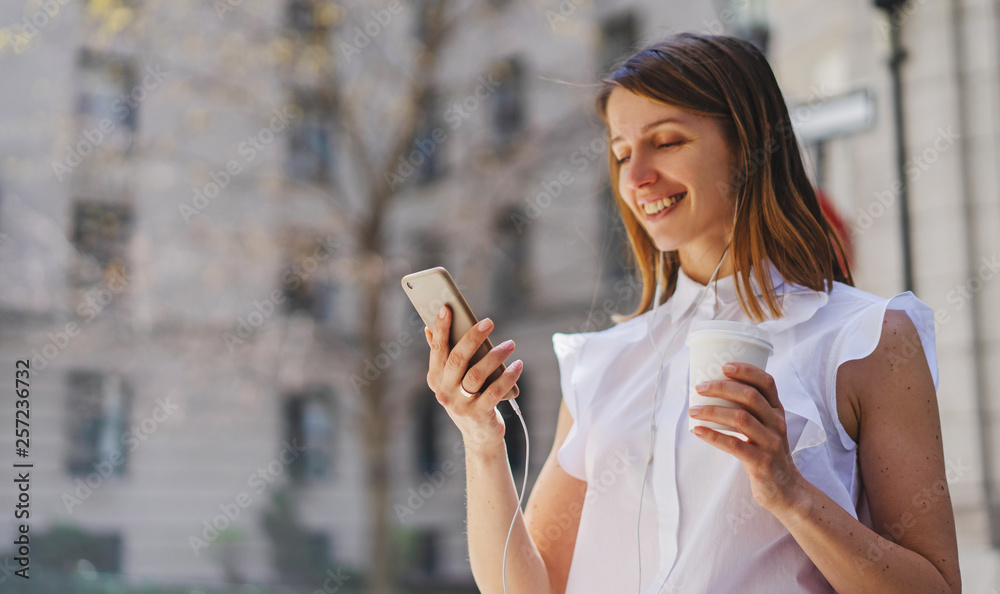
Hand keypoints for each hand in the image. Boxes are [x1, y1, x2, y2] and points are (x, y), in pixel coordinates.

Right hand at [424, 305, 522, 453]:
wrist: (480, 436)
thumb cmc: (468, 399)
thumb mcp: (452, 380)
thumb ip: (444, 357)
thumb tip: (428, 329)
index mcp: (435, 379)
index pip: (437, 350)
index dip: (441, 329)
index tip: (448, 308)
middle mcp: (444, 392)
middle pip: (457, 359)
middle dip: (472, 337)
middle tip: (489, 321)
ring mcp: (460, 405)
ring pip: (476, 374)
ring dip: (495, 356)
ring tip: (510, 344)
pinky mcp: (479, 414)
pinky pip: (495, 391)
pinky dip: (508, 376)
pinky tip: (518, 365)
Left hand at [687, 362, 807, 514]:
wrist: (785, 489)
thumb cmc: (767, 452)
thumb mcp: (765, 428)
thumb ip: (748, 411)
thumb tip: (710, 392)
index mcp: (777, 411)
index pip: (766, 382)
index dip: (746, 371)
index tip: (724, 366)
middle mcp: (777, 423)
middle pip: (750, 397)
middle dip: (722, 388)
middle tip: (699, 387)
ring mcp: (771, 443)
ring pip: (741, 418)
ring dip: (712, 411)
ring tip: (692, 410)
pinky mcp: (762, 462)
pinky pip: (735, 445)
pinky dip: (713, 436)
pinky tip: (697, 431)